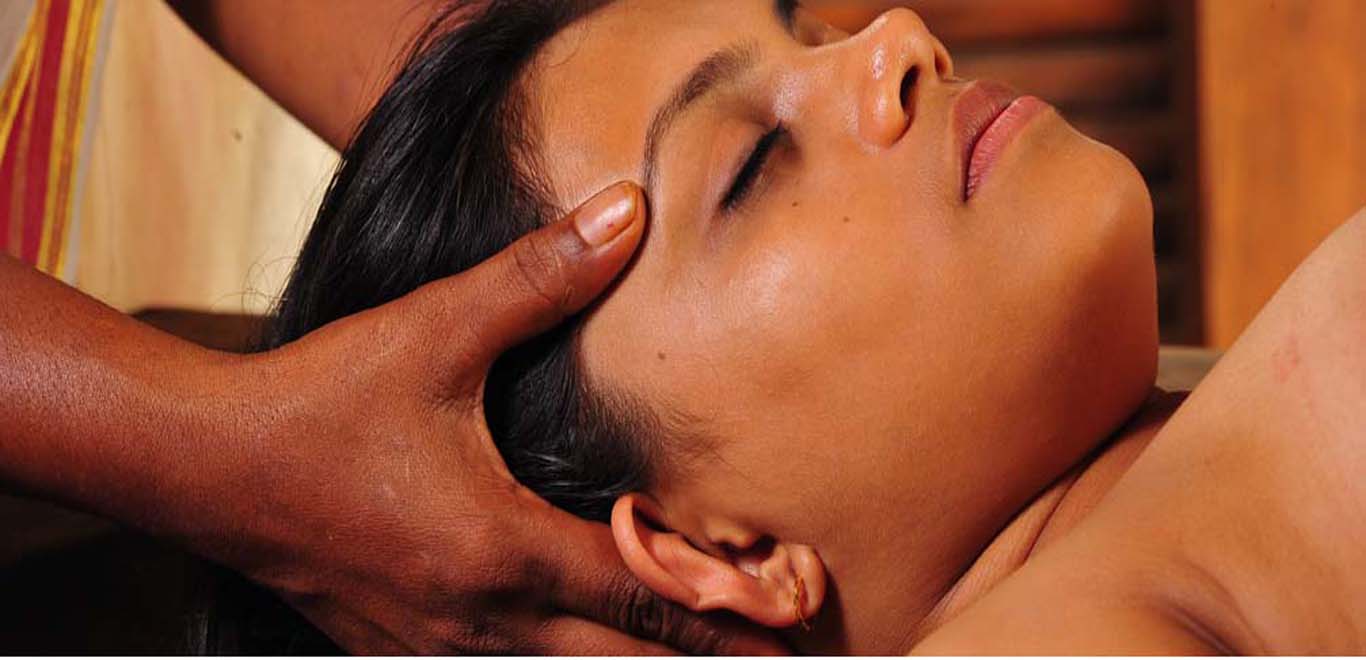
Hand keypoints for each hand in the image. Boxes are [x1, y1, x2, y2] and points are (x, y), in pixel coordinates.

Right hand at [198, 182, 785, 653]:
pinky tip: (569, 649)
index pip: (642, 595)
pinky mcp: (396, 648)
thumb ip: (538, 278)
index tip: (784, 633)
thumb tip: (625, 216)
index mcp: (501, 547)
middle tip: (768, 658)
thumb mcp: (436, 331)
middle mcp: (480, 617)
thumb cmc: (319, 402)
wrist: (203, 465)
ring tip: (688, 655)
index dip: (723, 616)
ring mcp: (435, 645)